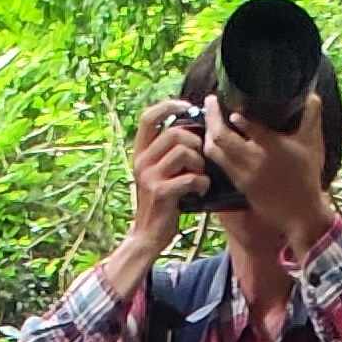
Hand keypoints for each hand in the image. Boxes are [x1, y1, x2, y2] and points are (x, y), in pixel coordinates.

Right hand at [124, 98, 210, 253]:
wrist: (147, 235)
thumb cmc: (161, 202)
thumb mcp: (157, 173)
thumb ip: (167, 152)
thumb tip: (193, 128)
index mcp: (140, 153)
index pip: (148, 117)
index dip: (169, 106)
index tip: (188, 107)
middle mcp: (141, 161)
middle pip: (175, 133)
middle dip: (196, 143)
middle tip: (200, 159)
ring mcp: (149, 177)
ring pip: (184, 152)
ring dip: (200, 163)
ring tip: (200, 176)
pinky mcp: (161, 193)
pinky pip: (190, 177)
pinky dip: (202, 183)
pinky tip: (200, 190)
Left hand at [199, 94, 335, 262]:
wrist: (300, 213)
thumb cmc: (308, 176)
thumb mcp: (313, 145)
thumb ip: (311, 117)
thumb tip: (312, 94)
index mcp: (274, 148)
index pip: (250, 128)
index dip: (236, 117)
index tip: (229, 104)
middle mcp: (254, 160)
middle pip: (222, 136)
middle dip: (212, 116)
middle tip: (211, 100)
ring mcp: (243, 174)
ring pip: (214, 150)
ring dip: (208, 131)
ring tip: (209, 116)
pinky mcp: (238, 184)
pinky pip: (218, 163)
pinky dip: (212, 147)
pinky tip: (212, 137)